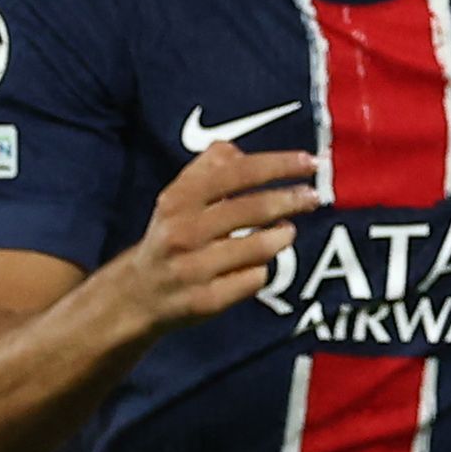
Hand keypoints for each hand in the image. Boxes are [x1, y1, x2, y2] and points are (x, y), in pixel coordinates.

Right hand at [110, 145, 319, 335]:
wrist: (136, 295)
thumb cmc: (170, 238)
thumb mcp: (176, 201)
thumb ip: (206, 172)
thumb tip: (236, 150)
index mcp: (177, 201)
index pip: (234, 174)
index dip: (276, 165)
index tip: (309, 161)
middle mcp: (183, 233)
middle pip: (251, 210)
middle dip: (291, 199)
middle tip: (314, 197)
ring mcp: (195, 269)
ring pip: (259, 247)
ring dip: (282, 236)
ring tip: (287, 230)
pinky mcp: (208, 300)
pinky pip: (255, 279)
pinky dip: (263, 270)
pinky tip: (259, 265)